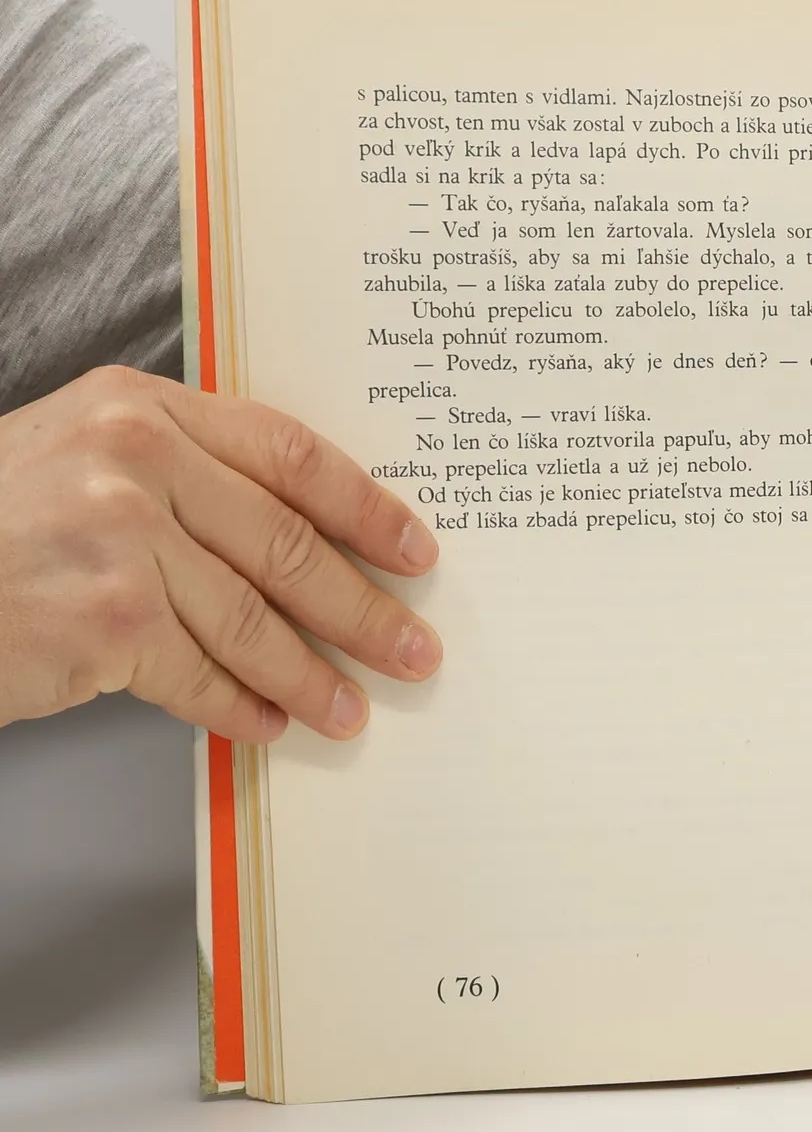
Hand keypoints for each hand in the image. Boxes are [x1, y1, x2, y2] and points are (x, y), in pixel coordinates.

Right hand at [0, 367, 441, 740]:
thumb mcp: (76, 459)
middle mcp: (135, 461)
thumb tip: (298, 542)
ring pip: (253, 619)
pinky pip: (199, 675)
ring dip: (313, 674)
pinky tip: (268, 723)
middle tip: (412, 647)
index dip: (366, 508)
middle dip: (363, 607)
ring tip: (352, 707)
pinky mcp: (103, 623)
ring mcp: (119, 540)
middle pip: (287, 543)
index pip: (291, 453)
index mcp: (141, 408)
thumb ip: (177, 475)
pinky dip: (240, 707)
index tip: (416, 550)